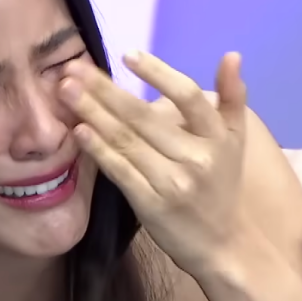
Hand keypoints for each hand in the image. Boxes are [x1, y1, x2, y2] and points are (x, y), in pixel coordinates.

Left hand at [58, 51, 247, 280]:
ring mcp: (173, 183)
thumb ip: (233, 97)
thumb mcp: (236, 140)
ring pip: (127, 141)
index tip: (128, 55)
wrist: (224, 246)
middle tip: (73, 68)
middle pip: (144, 117)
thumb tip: (232, 54)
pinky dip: (99, 150)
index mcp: (218, 137)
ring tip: (66, 91)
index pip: (187, 96)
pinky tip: (79, 131)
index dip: (158, 73)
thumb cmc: (222, 186)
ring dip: (93, 113)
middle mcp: (197, 158)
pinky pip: (121, 171)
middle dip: (105, 90)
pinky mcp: (152, 205)